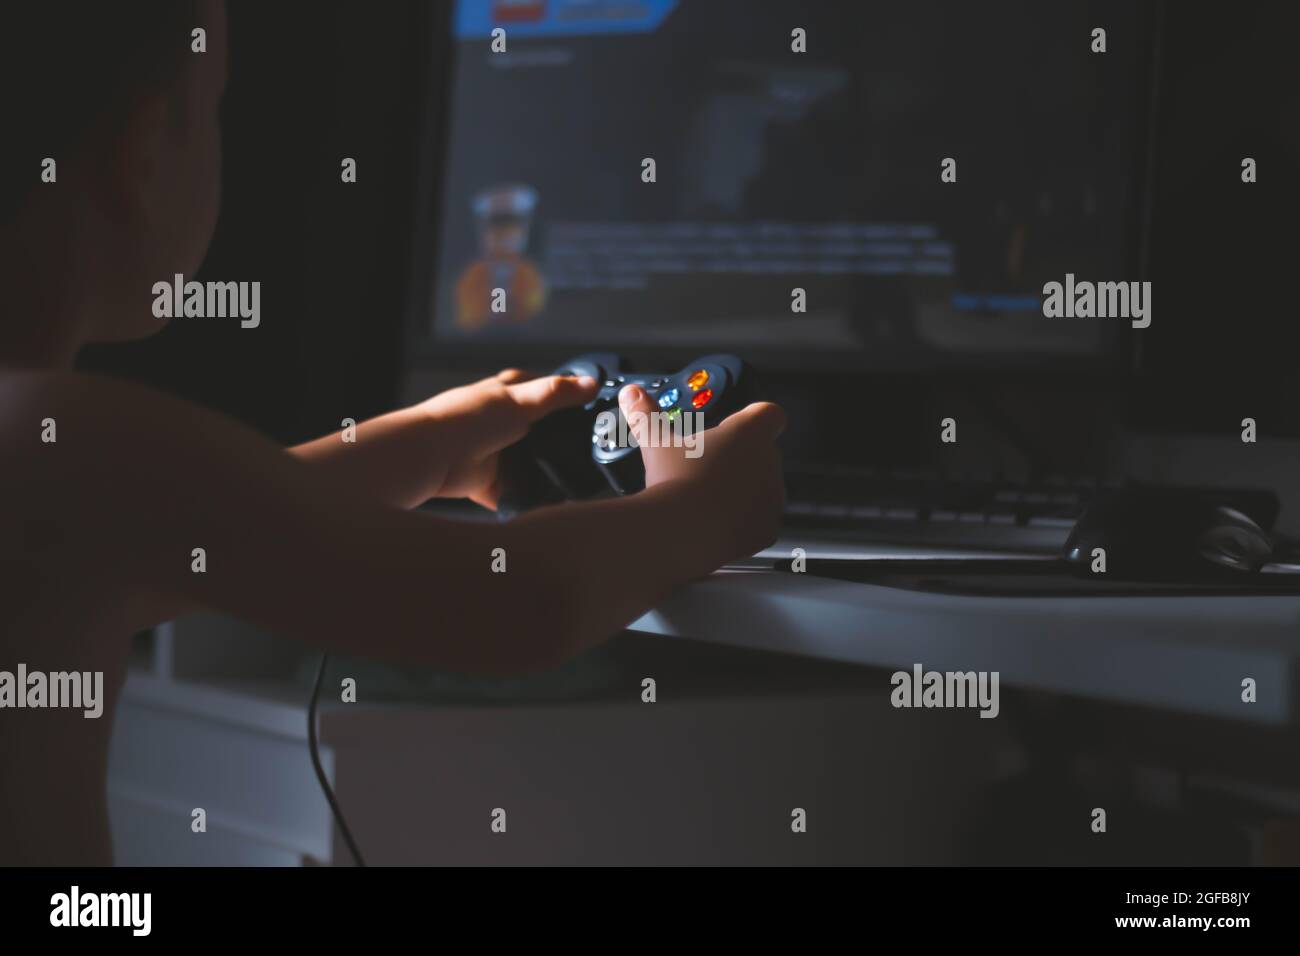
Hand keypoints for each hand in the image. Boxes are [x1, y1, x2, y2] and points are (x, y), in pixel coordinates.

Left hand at [420, 369, 597, 508]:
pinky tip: (547, 499)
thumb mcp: (521, 400)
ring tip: (572, 476)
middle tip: (587, 448)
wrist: (434, 456)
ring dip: (545, 470)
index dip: (567, 397)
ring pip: (532, 463)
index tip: (594, 408)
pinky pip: (518, 493)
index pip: (544, 391)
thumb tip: (591, 385)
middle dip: (559, 441)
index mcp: (508, 395)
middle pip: (541, 431)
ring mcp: (498, 453)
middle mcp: (503, 423)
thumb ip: (558, 394)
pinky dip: (529, 497)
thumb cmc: (467, 418)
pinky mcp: (492, 482)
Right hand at [618, 384, 786, 561]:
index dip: (755, 418)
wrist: (681, 533)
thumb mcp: (657, 444)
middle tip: (705, 468)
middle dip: (738, 460)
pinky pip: (759, 522)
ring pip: (762, 489)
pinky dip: (742, 523)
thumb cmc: (676, 483)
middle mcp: (769, 463)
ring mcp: (772, 499)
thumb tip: (632, 394)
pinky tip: (715, 524)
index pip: (769, 414)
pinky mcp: (767, 529)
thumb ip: (647, 415)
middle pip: (761, 454)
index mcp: (749, 434)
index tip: (738, 425)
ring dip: (742, 492)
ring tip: (706, 499)